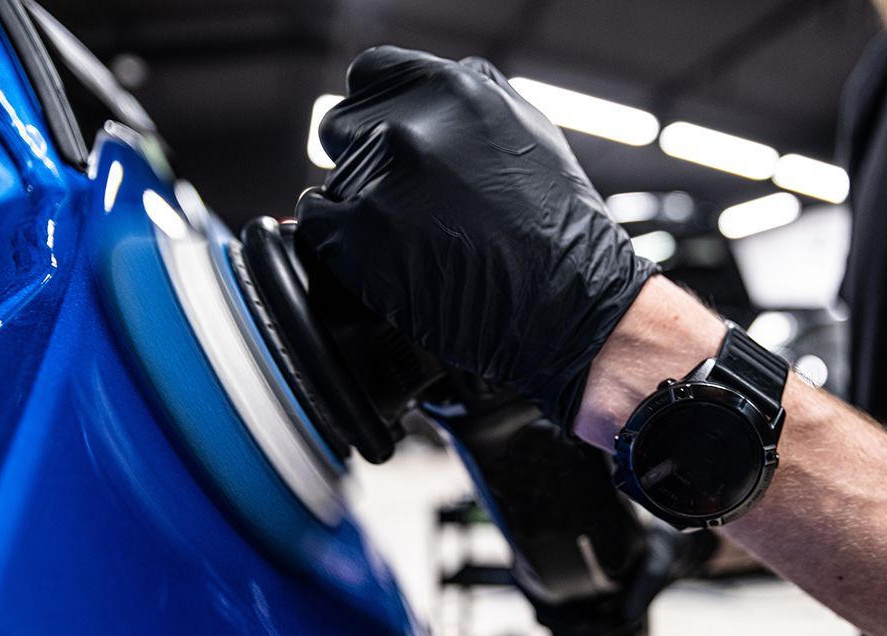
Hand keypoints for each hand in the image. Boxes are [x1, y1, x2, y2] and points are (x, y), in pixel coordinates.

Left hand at [296, 46, 654, 430]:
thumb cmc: (558, 231)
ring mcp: (382, 182)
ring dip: (357, 209)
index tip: (379, 136)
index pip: (370, 76)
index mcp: (453, 91)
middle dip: (363, 161)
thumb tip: (427, 98)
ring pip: (332, 183)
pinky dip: (339, 243)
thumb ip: (470, 100)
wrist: (570, 307)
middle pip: (342, 128)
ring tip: (409, 239)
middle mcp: (412, 127)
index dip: (374, 111)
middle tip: (402, 201)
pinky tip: (381, 257)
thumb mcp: (528, 133)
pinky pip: (316, 225)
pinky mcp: (360, 237)